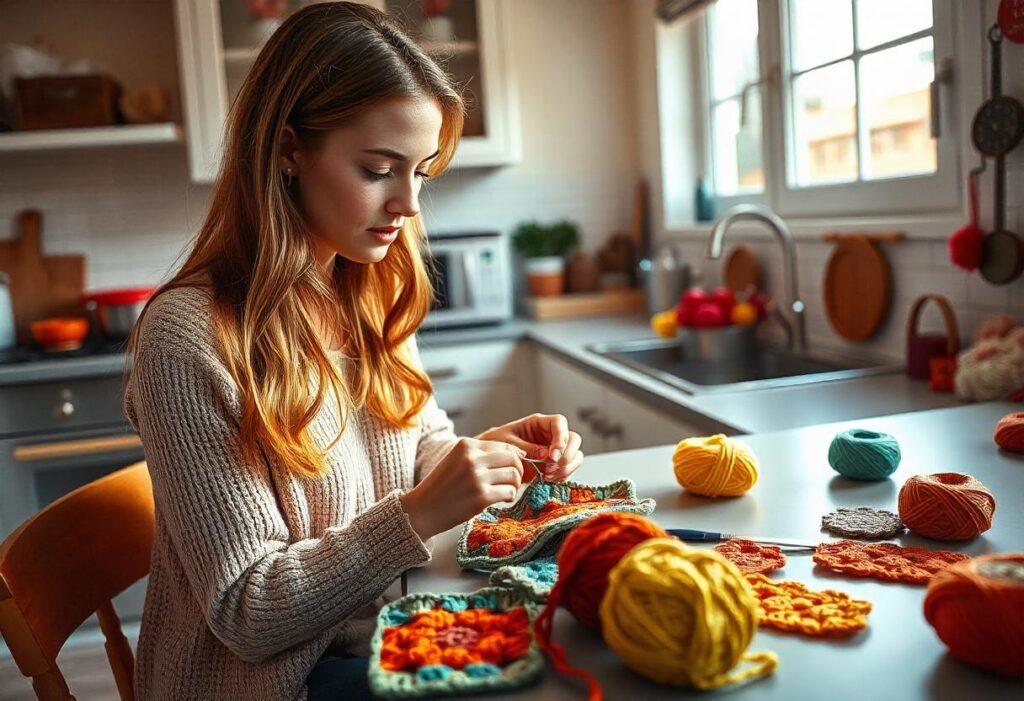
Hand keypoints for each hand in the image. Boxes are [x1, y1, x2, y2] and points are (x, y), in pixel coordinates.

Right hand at [399, 438, 524, 539]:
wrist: (422, 509)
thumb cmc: (442, 486)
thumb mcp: (457, 459)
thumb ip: (484, 454)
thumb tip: (521, 453)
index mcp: (466, 445)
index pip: (505, 445)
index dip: (515, 457)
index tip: (512, 468)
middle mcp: (472, 458)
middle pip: (513, 459)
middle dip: (517, 470)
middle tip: (510, 481)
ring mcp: (477, 478)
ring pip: (514, 475)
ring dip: (514, 485)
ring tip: (504, 490)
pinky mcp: (481, 497)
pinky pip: (509, 492)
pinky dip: (509, 496)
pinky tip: (500, 499)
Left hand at [476, 413, 582, 482]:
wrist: (491, 458)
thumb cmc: (496, 444)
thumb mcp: (507, 444)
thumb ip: (527, 448)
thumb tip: (547, 456)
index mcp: (539, 423)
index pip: (560, 423)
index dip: (561, 439)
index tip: (552, 457)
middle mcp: (551, 435)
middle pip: (574, 439)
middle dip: (567, 456)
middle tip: (550, 469)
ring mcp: (555, 449)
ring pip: (576, 455)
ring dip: (566, 468)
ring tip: (548, 477)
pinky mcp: (555, 464)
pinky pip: (568, 469)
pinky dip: (562, 476)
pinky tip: (547, 480)